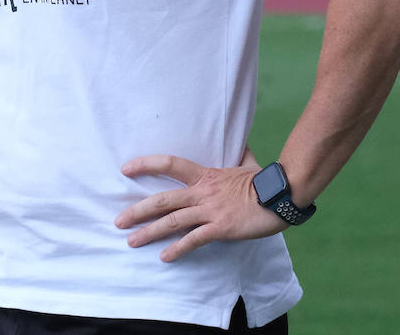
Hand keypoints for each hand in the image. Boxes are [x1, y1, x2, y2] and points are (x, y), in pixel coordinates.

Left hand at [114, 154, 284, 261]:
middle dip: (138, 211)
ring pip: (173, 221)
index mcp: (205, 175)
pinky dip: (178, 248)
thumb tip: (240, 142)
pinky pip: (194, 240)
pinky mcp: (221, 228)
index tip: (125, 169)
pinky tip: (164, 257)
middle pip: (163, 199)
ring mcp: (210, 210)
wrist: (282, 195)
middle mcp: (202, 192)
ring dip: (150, 232)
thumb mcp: (247, 163)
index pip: (170, 164)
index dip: (146, 164)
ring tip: (131, 241)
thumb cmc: (265, 181)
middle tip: (118, 220)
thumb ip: (238, 154)